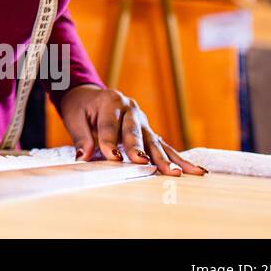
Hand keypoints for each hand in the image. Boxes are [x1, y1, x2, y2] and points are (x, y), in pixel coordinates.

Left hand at [57, 84, 205, 176]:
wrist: (89, 97)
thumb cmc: (81, 107)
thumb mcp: (74, 117)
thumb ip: (81, 138)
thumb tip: (83, 157)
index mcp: (110, 101)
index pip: (109, 124)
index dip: (109, 141)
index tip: (112, 157)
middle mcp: (130, 109)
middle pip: (134, 131)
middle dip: (138, 148)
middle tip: (142, 162)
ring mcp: (143, 120)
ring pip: (154, 142)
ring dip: (165, 159)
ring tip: (175, 173)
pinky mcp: (150, 132)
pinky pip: (165, 147)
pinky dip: (178, 159)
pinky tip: (195, 171)